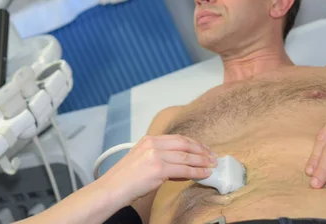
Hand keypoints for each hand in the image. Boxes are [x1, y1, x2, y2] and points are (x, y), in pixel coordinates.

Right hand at [101, 134, 216, 203]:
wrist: (113, 188)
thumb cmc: (125, 178)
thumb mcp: (142, 160)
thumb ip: (160, 158)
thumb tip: (183, 166)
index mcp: (148, 140)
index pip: (177, 138)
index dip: (193, 143)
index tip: (204, 148)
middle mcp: (152, 144)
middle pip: (184, 144)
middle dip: (201, 150)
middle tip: (213, 156)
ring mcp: (155, 155)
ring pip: (186, 157)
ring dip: (202, 161)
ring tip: (212, 165)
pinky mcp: (158, 169)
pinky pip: (184, 169)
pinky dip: (197, 172)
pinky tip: (204, 174)